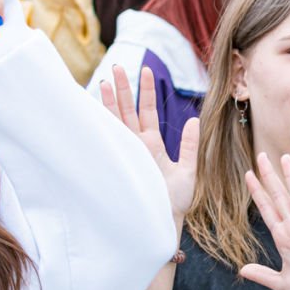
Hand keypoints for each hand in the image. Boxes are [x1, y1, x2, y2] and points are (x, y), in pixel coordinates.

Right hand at [100, 63, 198, 228]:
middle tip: (117, 66)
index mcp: (153, 144)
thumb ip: (189, 145)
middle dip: (123, 89)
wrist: (164, 222)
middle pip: (128, 110)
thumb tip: (194, 120)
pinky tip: (95, 107)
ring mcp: (127, 152)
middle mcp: (137, 146)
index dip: (146, 91)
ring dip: (111, 101)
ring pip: (116, 121)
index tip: (146, 71)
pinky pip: (110, 139)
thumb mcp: (188, 170)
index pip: (148, 111)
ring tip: (107, 79)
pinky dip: (103, 123)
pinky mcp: (121, 162)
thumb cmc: (175, 202)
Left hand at [237, 152, 289, 289]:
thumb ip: (262, 275)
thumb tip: (242, 270)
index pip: (267, 209)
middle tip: (261, 155)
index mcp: (283, 239)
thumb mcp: (280, 284)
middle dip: (269, 177)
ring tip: (283, 157)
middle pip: (279, 197)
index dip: (258, 192)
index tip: (248, 175)